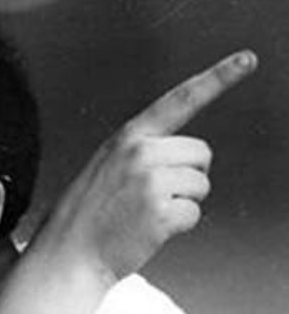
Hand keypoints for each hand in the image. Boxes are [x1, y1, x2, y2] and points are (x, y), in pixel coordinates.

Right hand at [39, 50, 256, 282]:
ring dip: (182, 203)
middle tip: (154, 197)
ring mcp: (151, 183)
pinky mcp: (161, 213)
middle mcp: (141, 154)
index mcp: (126, 138)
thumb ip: (141, 155)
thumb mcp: (104, 169)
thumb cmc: (85, 217)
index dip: (217, 79)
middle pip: (201, 154)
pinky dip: (176, 226)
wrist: (66, 254)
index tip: (247, 60)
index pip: (179, 101)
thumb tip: (188, 160)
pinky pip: (193, 215)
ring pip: (201, 185)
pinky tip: (146, 231)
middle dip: (189, 176)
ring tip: (144, 214)